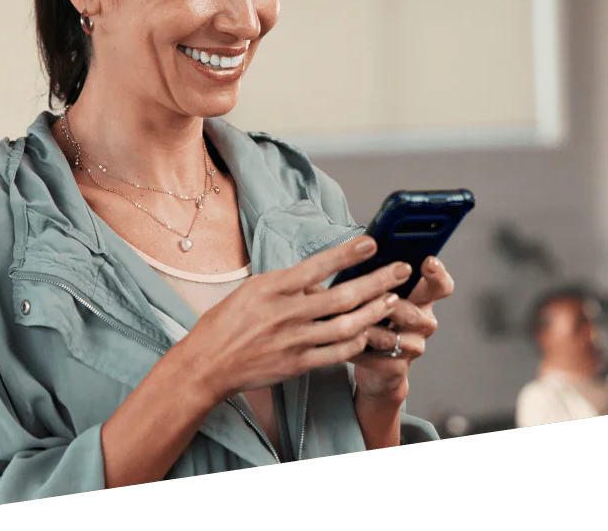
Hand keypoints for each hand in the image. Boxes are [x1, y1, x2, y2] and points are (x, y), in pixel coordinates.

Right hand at [172, 236, 412, 405]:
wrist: (207, 364)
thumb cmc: (226, 323)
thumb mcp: (251, 291)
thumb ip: (286, 285)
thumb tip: (318, 278)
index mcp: (271, 288)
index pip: (317, 266)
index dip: (347, 254)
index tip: (372, 242)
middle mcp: (285, 313)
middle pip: (342, 297)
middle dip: (377, 281)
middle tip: (400, 270)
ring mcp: (294, 341)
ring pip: (347, 326)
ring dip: (375, 311)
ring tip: (392, 299)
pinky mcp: (298, 365)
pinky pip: (338, 353)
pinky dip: (357, 342)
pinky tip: (369, 332)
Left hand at [351, 255, 454, 401]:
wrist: (375, 368)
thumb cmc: (373, 321)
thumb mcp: (372, 294)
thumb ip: (370, 276)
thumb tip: (348, 253)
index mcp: (420, 298)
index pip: (440, 285)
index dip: (438, 274)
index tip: (428, 262)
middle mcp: (423, 322)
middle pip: (417, 313)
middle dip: (392, 305)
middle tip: (376, 298)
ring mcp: (413, 346)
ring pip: (392, 336)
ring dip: (366, 329)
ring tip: (346, 323)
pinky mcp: (398, 367)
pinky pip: (377, 358)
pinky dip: (357, 350)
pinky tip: (343, 344)